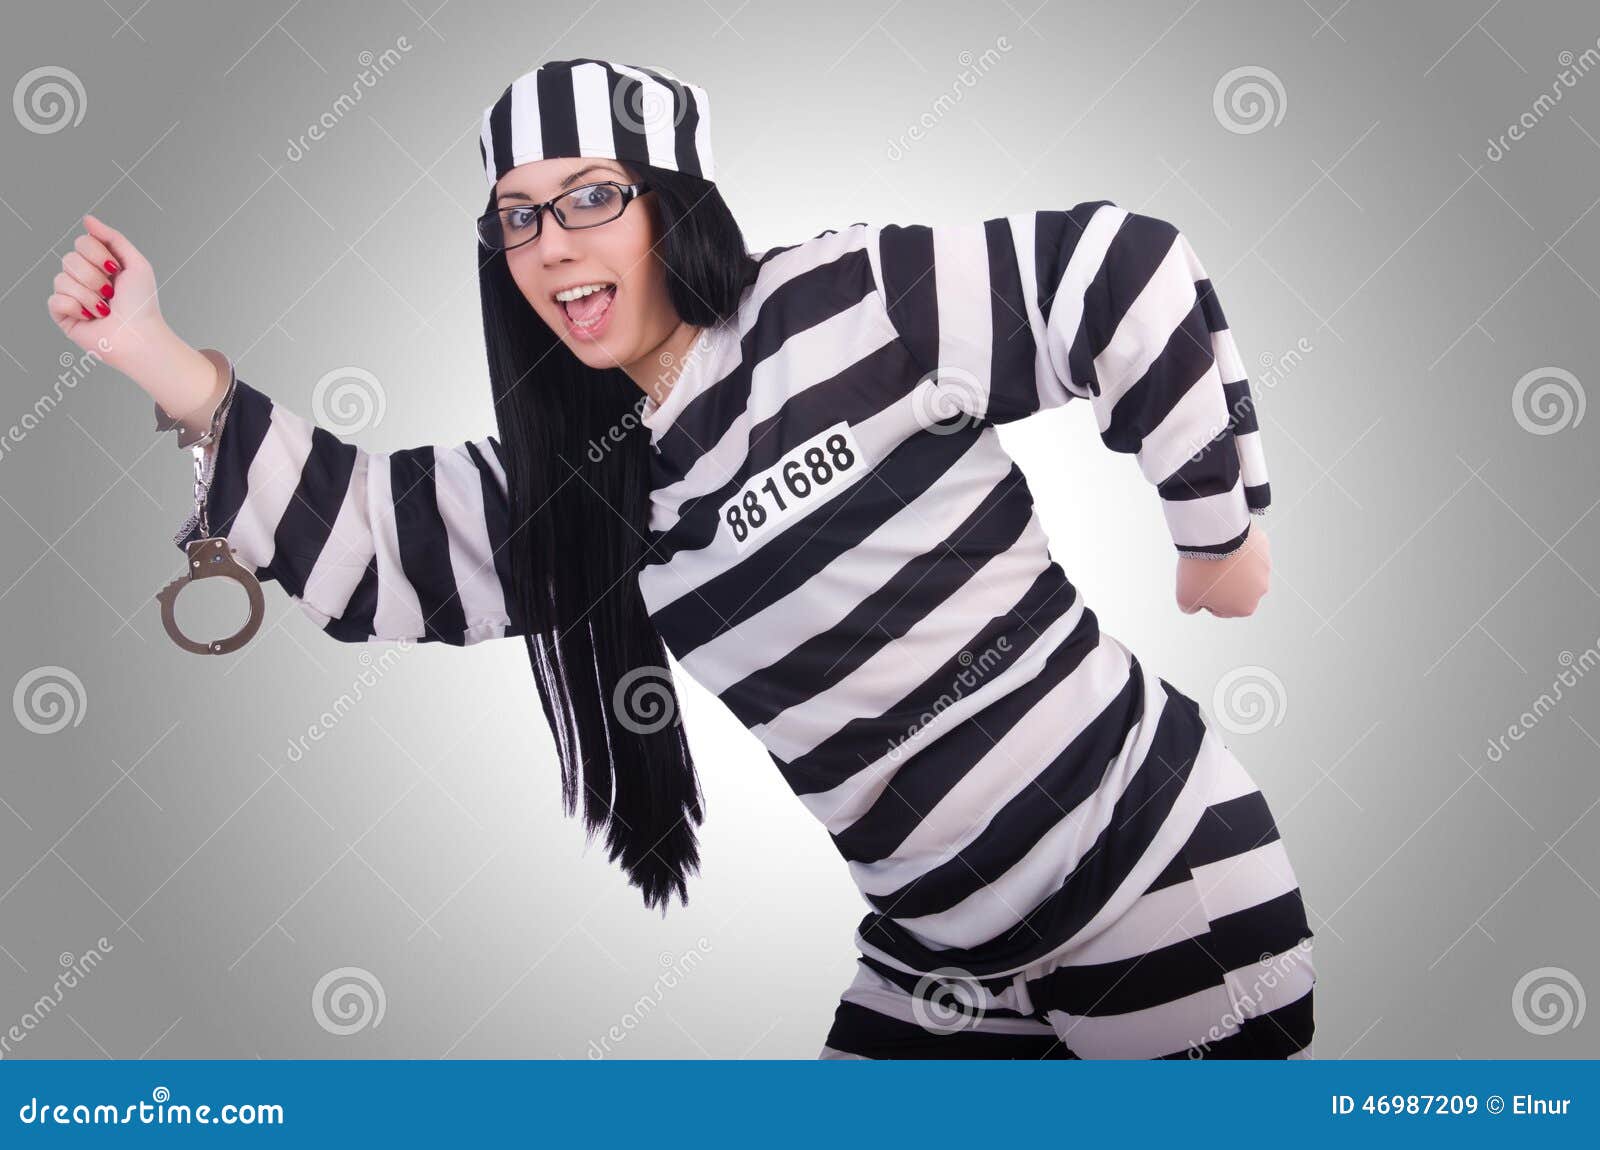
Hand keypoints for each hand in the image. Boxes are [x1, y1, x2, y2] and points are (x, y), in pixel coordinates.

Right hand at [46, 213, 171, 377]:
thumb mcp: (136, 264)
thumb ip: (113, 238)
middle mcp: (84, 278)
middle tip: (111, 293)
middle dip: (93, 276)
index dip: (96, 254)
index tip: (114, 269)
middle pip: (69, 258)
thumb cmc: (142, 304)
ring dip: (88, 295)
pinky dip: (76, 308)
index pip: (82, 242)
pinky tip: (91, 317)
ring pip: (61, 279)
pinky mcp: (63, 315)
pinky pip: (55, 300)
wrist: (139, 336)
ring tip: (105, 310)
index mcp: (100, 264)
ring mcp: (72, 296)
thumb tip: (87, 219)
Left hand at [1175, 522, 1270, 617]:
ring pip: (1242, 569)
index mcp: (1245, 608)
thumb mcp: (1185, 597)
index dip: (1206, 596)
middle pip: (1235, 589)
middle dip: (1221, 582)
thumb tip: (1195, 606)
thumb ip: (1190, 608)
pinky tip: (1223, 544)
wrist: (1213, 538)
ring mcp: (1264, 566)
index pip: (1221, 608)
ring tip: (1214, 555)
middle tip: (1206, 569)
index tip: (1200, 584)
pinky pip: (1246, 550)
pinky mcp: (1263, 547)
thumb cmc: (1200, 571)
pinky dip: (1235, 548)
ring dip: (1230, 565)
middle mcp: (1260, 590)